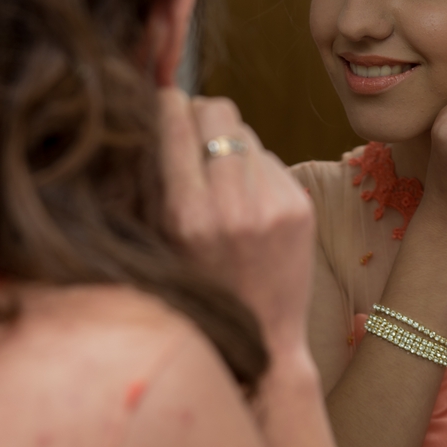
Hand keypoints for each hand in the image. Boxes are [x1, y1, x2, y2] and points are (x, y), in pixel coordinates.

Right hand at [158, 89, 315, 353]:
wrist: (261, 343)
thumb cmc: (195, 292)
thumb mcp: (154, 243)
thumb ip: (146, 182)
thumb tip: (145, 112)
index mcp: (184, 216)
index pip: (174, 119)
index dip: (165, 104)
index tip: (161, 107)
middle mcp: (231, 206)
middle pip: (216, 110)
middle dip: (200, 114)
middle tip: (191, 136)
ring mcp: (272, 205)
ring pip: (244, 130)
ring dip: (227, 143)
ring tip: (218, 182)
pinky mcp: (300, 206)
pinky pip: (268, 157)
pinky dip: (252, 169)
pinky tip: (245, 202)